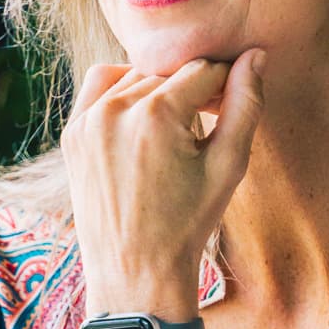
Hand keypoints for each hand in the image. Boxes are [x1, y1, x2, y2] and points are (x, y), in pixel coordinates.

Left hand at [61, 52, 265, 311]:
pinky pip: (101, 85)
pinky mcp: (73, 132)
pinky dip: (124, 90)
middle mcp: (115, 109)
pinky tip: (141, 117)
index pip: (203, 70)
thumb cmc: (188, 224)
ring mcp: (88, 120)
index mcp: (156, 115)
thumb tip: (255, 55)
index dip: (225, 85)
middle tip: (204, 126)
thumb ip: (245, 105)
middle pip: (169, 72)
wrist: (135, 273)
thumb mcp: (228, 166)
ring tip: (174, 131)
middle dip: (192, 89)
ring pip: (137, 76)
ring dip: (160, 91)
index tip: (229, 109)